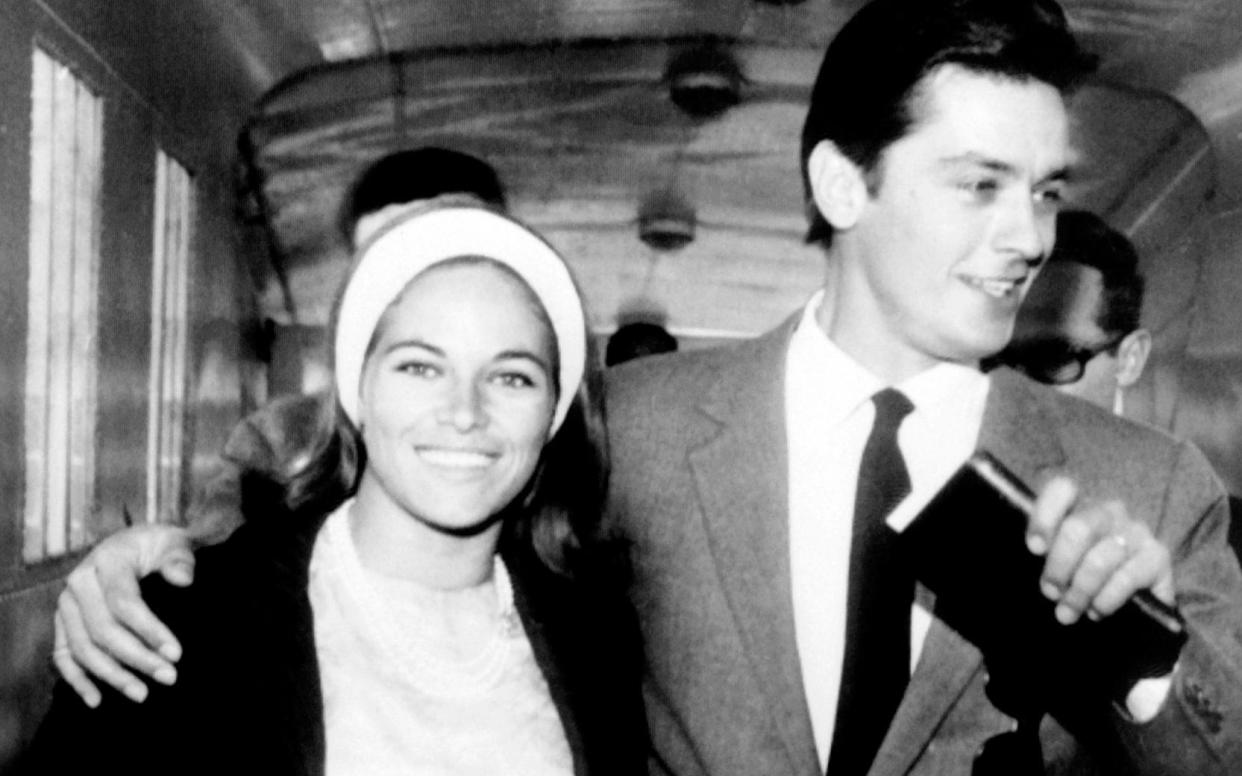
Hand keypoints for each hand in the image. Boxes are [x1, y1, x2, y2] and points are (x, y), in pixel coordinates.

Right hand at [53, 524, 194, 706]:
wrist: (137, 545)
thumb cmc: (160, 546)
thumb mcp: (175, 543)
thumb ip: (180, 559)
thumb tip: (183, 580)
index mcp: (107, 560)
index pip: (124, 602)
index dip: (150, 630)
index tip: (176, 654)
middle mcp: (79, 582)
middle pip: (103, 629)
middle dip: (137, 658)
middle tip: (169, 677)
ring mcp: (66, 605)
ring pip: (83, 648)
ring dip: (112, 675)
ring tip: (143, 694)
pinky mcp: (63, 623)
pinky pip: (63, 656)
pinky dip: (76, 680)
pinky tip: (97, 700)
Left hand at [1025, 476, 1174, 625]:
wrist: (1134, 607)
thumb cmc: (1081, 579)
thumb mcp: (1058, 564)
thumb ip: (1046, 556)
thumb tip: (1036, 565)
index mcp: (1079, 505)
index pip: (1062, 490)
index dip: (1045, 517)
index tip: (1034, 549)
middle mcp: (1110, 512)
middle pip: (1078, 528)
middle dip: (1059, 565)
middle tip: (1050, 592)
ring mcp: (1137, 532)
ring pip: (1100, 559)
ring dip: (1079, 590)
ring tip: (1068, 611)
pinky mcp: (1158, 557)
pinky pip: (1126, 578)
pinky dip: (1105, 599)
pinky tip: (1097, 611)